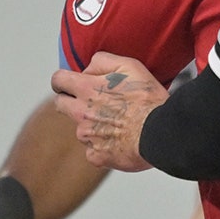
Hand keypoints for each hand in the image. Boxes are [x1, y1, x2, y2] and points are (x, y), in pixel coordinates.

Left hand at [50, 52, 168, 171]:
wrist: (161, 133)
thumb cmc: (148, 100)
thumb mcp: (128, 66)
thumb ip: (101, 61)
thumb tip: (87, 69)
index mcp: (86, 89)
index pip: (58, 80)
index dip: (62, 80)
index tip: (68, 83)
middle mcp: (81, 112)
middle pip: (61, 104)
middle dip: (70, 101)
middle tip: (91, 103)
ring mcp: (87, 136)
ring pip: (80, 129)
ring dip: (92, 126)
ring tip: (117, 124)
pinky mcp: (96, 156)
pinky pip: (93, 151)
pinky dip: (103, 147)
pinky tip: (119, 141)